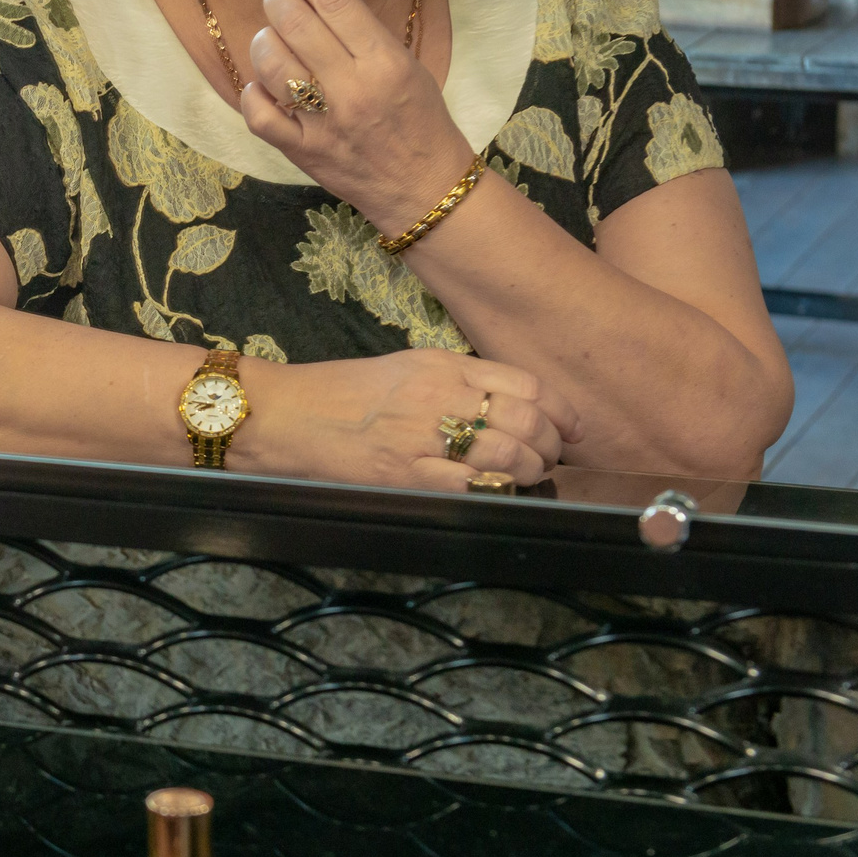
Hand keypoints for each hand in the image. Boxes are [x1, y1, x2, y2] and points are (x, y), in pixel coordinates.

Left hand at [235, 0, 472, 233]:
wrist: (423, 187)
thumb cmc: (418, 118)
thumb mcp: (405, 64)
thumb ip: (362, 30)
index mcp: (385, 62)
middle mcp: (352, 90)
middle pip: (294, 22)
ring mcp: (324, 123)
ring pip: (271, 62)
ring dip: (264, 40)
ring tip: (275, 39)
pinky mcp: (302, 152)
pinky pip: (258, 113)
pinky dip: (254, 92)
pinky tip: (267, 84)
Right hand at [249, 349, 579, 489]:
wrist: (285, 416)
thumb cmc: (339, 394)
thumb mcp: (403, 369)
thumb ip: (454, 381)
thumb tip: (505, 408)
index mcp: (441, 364)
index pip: (525, 384)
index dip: (561, 411)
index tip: (572, 428)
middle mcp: (440, 395)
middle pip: (526, 421)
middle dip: (551, 445)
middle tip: (550, 458)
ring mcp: (424, 437)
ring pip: (508, 455)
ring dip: (529, 471)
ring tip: (527, 477)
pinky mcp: (408, 475)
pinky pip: (472, 486)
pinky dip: (494, 491)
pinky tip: (495, 491)